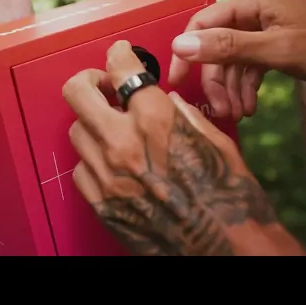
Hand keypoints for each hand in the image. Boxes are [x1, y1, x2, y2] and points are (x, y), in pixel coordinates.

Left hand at [62, 40, 305, 255]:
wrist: (226, 249)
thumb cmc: (229, 197)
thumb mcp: (215, 142)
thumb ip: (183, 114)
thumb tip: (164, 100)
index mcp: (156, 120)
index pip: (122, 69)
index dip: (119, 55)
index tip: (119, 55)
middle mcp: (123, 144)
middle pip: (77, 93)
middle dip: (89, 80)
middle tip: (104, 86)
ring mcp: (107, 176)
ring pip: (77, 131)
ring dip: (93, 124)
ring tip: (113, 129)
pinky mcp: (101, 204)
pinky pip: (80, 170)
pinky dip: (92, 161)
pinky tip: (112, 163)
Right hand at [168, 0, 305, 121]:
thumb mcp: (277, 50)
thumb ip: (228, 48)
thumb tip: (181, 45)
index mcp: (253, 1)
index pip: (204, 23)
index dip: (187, 53)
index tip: (178, 81)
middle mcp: (256, 11)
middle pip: (218, 46)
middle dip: (216, 79)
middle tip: (219, 109)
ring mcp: (267, 29)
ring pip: (234, 60)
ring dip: (232, 88)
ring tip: (238, 113)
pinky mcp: (277, 44)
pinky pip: (251, 66)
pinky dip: (248, 86)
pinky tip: (250, 106)